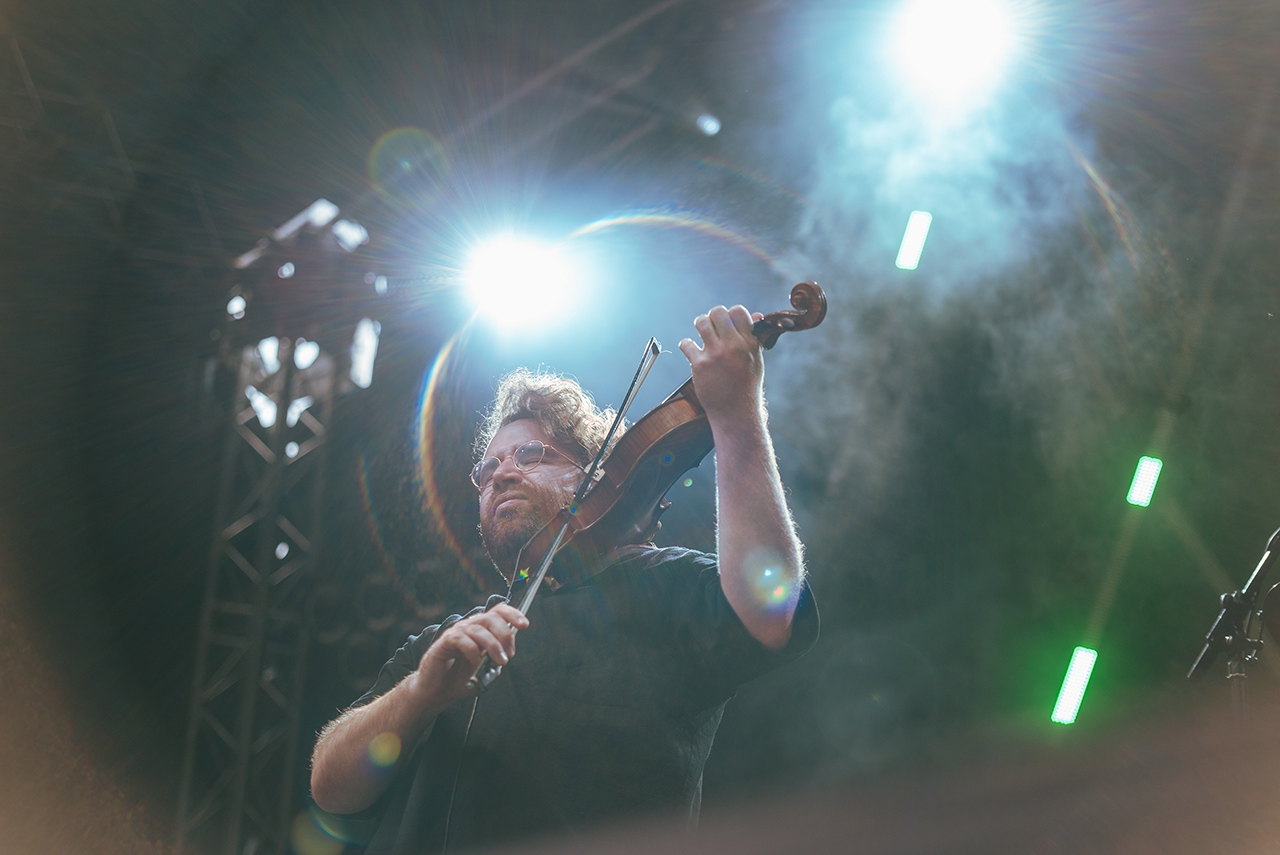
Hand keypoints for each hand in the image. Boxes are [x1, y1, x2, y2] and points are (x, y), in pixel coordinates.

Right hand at [411, 604, 528, 711]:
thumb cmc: (460, 679)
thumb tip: (506, 654)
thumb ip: (496, 661)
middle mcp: (469, 627)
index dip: (512, 614)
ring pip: (479, 629)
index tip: (524, 625)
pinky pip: (461, 639)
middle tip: (509, 654)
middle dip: (505, 634)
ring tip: (500, 661)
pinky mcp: (444, 642)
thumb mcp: (485, 671)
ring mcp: (456, 633)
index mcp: (481, 630)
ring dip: (493, 645)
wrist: (437, 691)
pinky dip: (472, 650)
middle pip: (491, 617)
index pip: (498, 612)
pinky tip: (475, 662)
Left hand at [678, 305, 766, 423]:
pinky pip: (686, 343)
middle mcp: (732, 346)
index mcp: (749, 343)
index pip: (738, 310)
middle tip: (713, 326)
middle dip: (713, 316)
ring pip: (701, 322)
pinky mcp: (699, 365)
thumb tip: (755, 316)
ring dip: (700, 325)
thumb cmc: (747, 386)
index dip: (731, 314)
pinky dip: (686, 345)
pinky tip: (692, 350)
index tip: (728, 323)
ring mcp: (715, 355)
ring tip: (702, 333)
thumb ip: (754, 337)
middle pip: (718, 312)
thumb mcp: (756, 360)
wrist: (736, 412)